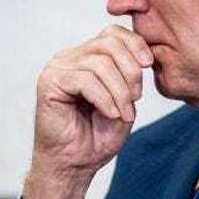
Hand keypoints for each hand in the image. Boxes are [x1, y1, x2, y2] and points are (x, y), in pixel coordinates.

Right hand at [21, 25, 152, 198]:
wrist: (74, 165)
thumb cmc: (96, 137)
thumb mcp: (123, 101)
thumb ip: (129, 76)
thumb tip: (141, 56)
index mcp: (85, 57)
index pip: (112, 34)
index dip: (135, 44)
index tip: (149, 65)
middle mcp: (69, 58)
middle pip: (108, 43)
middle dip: (130, 71)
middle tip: (135, 99)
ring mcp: (57, 68)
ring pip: (100, 64)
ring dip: (119, 92)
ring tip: (122, 114)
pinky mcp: (49, 83)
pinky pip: (85, 80)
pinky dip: (104, 99)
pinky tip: (110, 114)